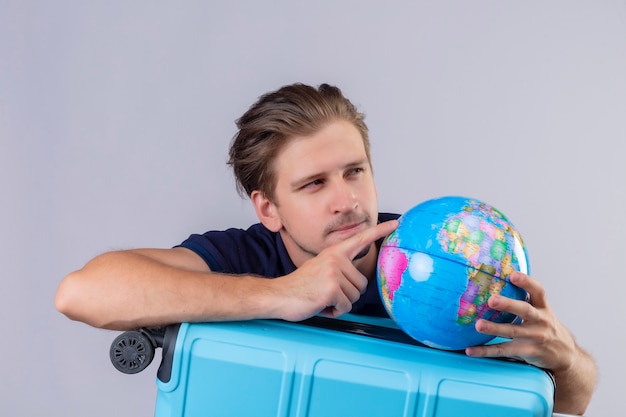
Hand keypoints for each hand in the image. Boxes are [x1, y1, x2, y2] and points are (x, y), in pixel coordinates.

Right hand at [273, 220, 397, 321]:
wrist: (279, 295)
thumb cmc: (301, 287)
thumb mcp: (322, 269)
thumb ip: (340, 269)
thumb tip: (358, 280)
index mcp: (334, 252)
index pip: (361, 239)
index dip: (380, 230)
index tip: (396, 223)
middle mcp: (335, 259)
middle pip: (361, 284)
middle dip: (347, 295)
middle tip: (326, 293)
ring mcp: (334, 272)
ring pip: (355, 297)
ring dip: (340, 304)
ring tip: (322, 298)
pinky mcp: (332, 288)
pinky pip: (346, 307)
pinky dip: (335, 312)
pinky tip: (321, 305)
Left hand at [465, 272, 596, 413]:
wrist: (565, 354)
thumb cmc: (545, 326)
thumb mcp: (542, 311)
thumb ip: (526, 298)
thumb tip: (498, 277)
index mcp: (543, 307)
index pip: (538, 291)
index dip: (527, 282)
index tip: (513, 275)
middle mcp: (541, 321)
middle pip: (524, 310)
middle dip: (508, 305)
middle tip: (491, 300)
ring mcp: (535, 337)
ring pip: (512, 331)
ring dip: (494, 328)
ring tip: (478, 325)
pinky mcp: (527, 351)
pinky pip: (503, 351)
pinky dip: (486, 351)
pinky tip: (471, 350)